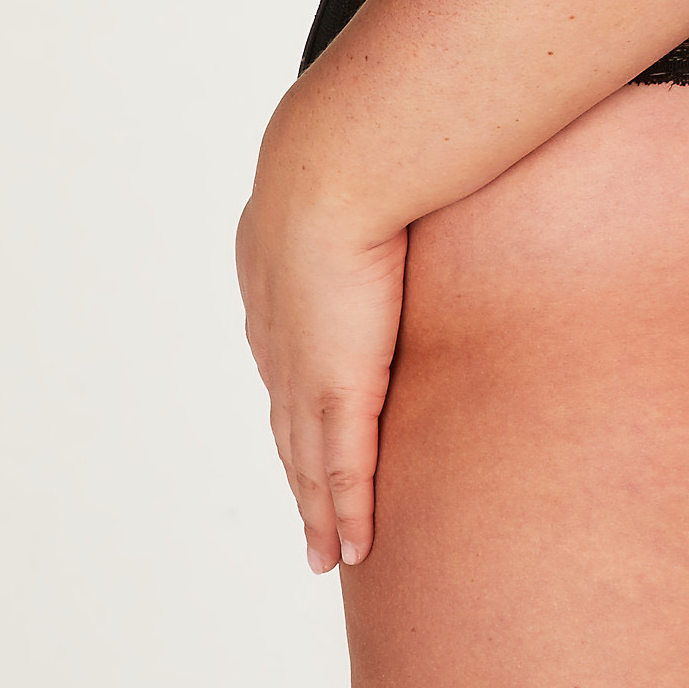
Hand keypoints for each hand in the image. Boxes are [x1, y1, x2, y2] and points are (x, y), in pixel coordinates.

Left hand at [235, 124, 409, 574]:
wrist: (334, 165)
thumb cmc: (356, 143)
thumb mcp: (358, 158)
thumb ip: (381, 166)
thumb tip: (414, 135)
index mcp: (274, 281)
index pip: (286, 357)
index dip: (295, 399)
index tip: (306, 427)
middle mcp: (278, 337)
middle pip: (287, 424)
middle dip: (298, 471)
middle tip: (310, 516)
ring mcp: (304, 370)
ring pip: (308, 461)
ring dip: (318, 511)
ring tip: (329, 551)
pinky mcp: (338, 392)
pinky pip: (342, 473)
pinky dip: (345, 514)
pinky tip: (354, 549)